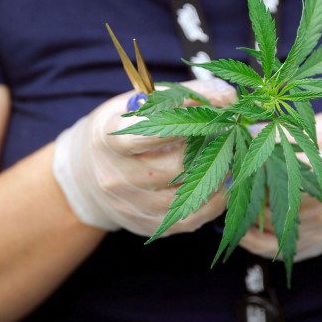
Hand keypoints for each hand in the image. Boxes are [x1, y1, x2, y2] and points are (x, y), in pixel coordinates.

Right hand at [53, 78, 236, 236]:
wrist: (86, 174)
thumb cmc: (125, 128)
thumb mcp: (141, 102)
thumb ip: (185, 95)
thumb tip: (229, 97)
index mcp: (109, 138)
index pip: (145, 135)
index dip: (184, 124)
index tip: (220, 110)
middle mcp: (115, 175)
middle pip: (173, 167)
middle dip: (209, 151)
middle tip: (234, 138)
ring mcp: (129, 204)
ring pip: (184, 198)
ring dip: (216, 180)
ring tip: (233, 161)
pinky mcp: (145, 226)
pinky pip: (187, 220)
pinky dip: (212, 204)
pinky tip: (223, 186)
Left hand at [239, 112, 321, 260]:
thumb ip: (290, 131)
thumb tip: (246, 131)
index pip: (287, 170)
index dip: (259, 160)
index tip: (240, 149)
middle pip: (270, 199)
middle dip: (242, 183)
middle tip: (226, 167)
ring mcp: (315, 234)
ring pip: (263, 222)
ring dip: (240, 206)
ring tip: (227, 186)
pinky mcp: (307, 249)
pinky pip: (268, 249)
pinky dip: (246, 236)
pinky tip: (234, 218)